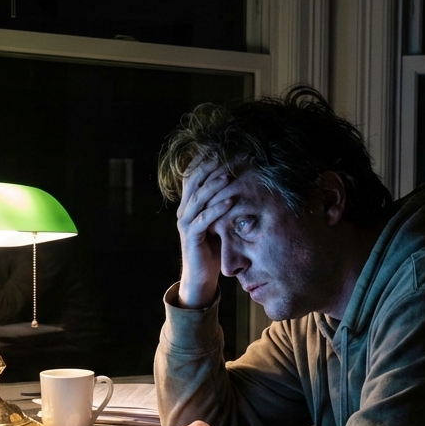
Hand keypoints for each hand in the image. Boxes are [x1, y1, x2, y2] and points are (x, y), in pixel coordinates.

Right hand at [175, 157, 234, 308]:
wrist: (201, 276)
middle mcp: (183, 210)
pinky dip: (217, 209)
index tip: (220, 149)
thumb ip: (221, 204)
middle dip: (209, 168)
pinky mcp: (191, 237)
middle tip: (226, 155)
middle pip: (194, 183)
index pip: (192, 176)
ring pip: (198, 199)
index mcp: (188, 204)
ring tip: (229, 175)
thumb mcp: (217, 221)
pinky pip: (203, 219)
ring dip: (214, 186)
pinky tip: (231, 201)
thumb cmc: (212, 247)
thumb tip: (241, 183)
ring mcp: (185, 223)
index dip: (203, 162)